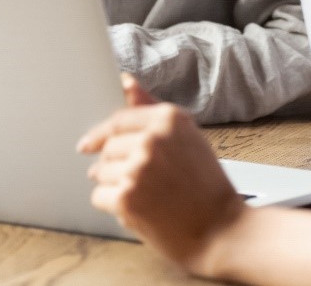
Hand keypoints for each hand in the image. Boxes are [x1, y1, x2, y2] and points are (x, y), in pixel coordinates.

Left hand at [77, 86, 244, 273]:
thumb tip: (125, 81)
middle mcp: (152, 139)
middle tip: (139, 182)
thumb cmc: (206, 185)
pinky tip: (140, 210)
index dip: (101, 135)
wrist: (221, 229)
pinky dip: (113, 206)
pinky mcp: (126, 198)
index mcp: (169, 118)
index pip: (118, 120)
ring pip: (100, 172)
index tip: (89, 144)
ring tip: (145, 197)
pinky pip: (99, 196)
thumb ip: (151, 109)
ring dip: (114, 186)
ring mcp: (137, 168)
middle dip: (115, 166)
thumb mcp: (186, 137)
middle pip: (108, 148)